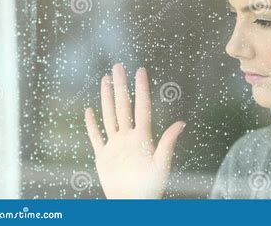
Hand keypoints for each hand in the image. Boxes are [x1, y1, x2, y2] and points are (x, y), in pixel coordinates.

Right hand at [84, 64, 185, 198]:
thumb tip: (182, 123)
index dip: (141, 88)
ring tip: (105, 79)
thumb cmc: (150, 188)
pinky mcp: (103, 156)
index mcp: (142, 137)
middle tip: (118, 66)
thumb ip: (168, 143)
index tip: (140, 70)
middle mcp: (128, 137)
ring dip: (106, 98)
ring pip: (109, 116)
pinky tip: (89, 110)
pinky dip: (91, 124)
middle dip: (120, 86)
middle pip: (123, 106)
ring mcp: (115, 145)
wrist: (132, 203)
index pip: (141, 107)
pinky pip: (96, 136)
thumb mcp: (161, 165)